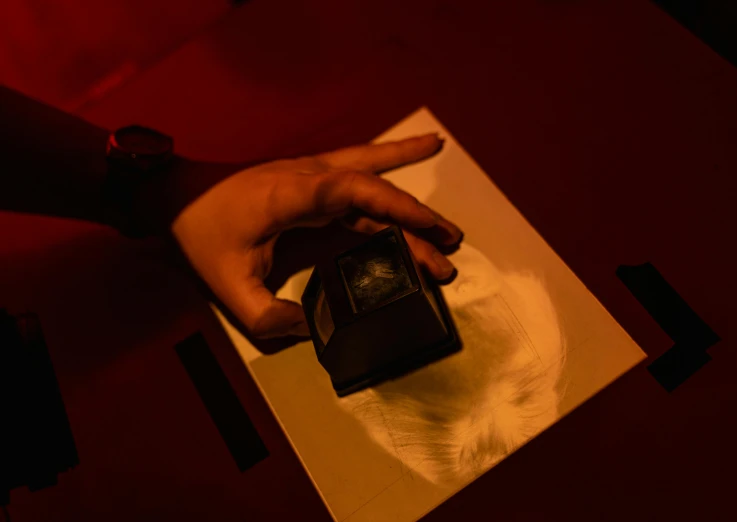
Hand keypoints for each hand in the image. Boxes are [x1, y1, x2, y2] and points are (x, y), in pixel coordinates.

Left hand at [172, 134, 462, 338]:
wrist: (178, 194)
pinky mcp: (316, 178)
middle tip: (449, 249)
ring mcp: (314, 173)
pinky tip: (423, 148)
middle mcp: (308, 177)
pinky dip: (395, 161)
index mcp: (288, 197)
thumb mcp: (226, 285)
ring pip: (374, 177)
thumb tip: (311, 332)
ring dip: (412, 200)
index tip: (427, 231)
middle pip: (372, 191)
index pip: (347, 192)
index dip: (390, 206)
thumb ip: (266, 317)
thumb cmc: (201, 232)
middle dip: (415, 219)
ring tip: (450, 223)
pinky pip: (363, 171)